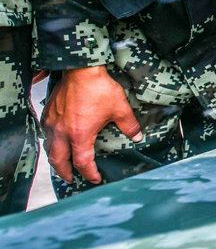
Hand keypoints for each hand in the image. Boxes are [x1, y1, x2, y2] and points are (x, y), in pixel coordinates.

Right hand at [42, 66, 141, 184]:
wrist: (81, 70)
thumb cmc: (98, 88)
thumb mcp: (120, 109)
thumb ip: (129, 125)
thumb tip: (137, 136)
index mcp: (80, 135)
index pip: (82, 163)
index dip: (89, 173)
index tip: (95, 178)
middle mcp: (62, 132)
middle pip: (59, 161)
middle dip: (65, 172)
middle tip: (71, 178)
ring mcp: (53, 123)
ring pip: (49, 148)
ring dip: (56, 159)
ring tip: (62, 163)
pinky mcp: (48, 113)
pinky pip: (46, 133)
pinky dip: (50, 142)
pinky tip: (56, 141)